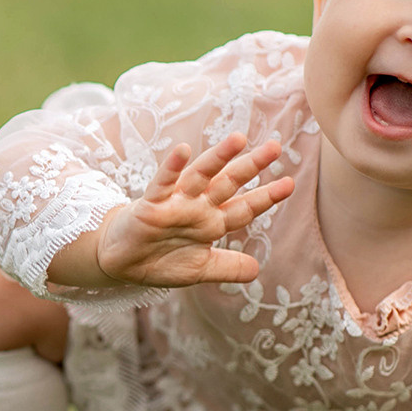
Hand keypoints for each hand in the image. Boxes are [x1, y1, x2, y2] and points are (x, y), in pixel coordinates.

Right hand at [90, 134, 295, 287]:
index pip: (243, 207)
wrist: (121, 263)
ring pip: (200, 176)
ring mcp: (174, 203)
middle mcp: (197, 207)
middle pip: (228, 183)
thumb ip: (227, 268)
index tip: (289, 183)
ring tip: (238, 140)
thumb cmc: (159, 260)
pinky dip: (172, 168)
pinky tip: (182, 151)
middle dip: (251, 166)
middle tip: (275, 147)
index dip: (266, 196)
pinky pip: (162, 184)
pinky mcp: (151, 205)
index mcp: (210, 222)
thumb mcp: (199, 269)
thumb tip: (256, 270)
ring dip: (218, 158)